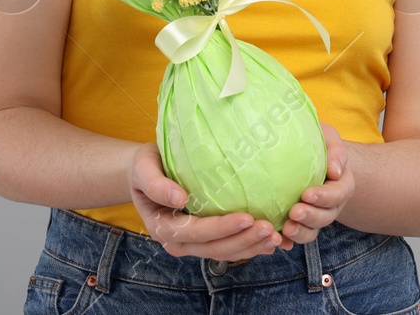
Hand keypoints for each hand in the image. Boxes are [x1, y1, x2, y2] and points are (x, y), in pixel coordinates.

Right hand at [127, 142, 284, 259]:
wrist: (145, 173)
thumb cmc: (145, 167)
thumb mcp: (143, 168)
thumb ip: (157, 184)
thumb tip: (179, 199)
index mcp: (163, 227)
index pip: (197, 232)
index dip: (223, 228)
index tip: (247, 217)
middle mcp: (178, 242)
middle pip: (215, 248)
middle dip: (244, 240)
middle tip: (270, 229)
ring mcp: (193, 244)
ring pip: (225, 252)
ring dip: (251, 247)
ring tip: (276, 237)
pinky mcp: (205, 240)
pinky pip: (229, 248)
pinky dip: (250, 246)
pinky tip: (270, 241)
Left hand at [272, 122, 353, 248]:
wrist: (309, 156)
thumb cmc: (318, 142)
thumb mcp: (329, 138)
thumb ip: (336, 151)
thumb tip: (334, 170)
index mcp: (341, 184)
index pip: (338, 194)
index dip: (324, 197)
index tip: (307, 194)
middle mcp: (331, 205)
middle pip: (325, 217)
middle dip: (310, 217)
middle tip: (294, 212)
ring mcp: (315, 216)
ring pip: (312, 231)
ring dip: (300, 232)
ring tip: (285, 228)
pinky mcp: (299, 223)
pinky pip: (296, 237)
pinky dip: (288, 241)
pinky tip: (277, 240)